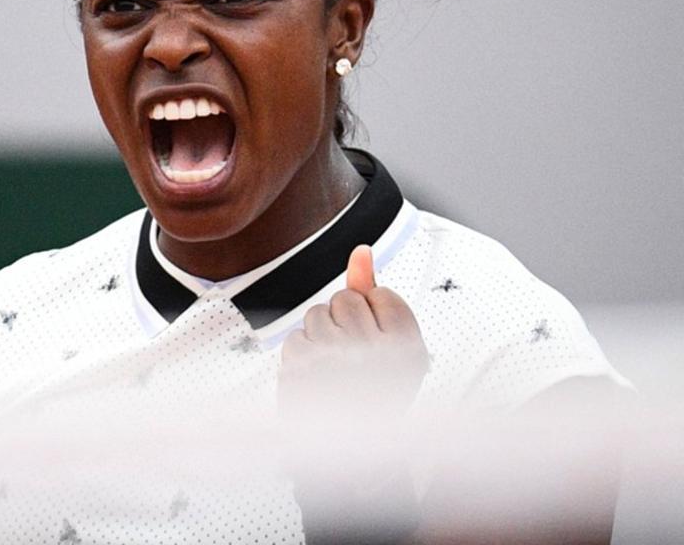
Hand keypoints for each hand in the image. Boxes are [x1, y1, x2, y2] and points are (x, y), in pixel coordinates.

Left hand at [278, 245, 427, 420]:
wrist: (347, 455)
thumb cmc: (375, 392)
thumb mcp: (393, 346)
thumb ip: (375, 294)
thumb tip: (359, 249)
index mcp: (407, 348)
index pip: (380, 293)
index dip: (374, 317)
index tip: (377, 348)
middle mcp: (372, 352)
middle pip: (345, 298)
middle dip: (346, 322)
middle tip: (356, 361)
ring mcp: (333, 359)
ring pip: (317, 313)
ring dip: (323, 335)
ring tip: (336, 369)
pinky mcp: (299, 368)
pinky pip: (296, 336)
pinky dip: (304, 354)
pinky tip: (316, 379)